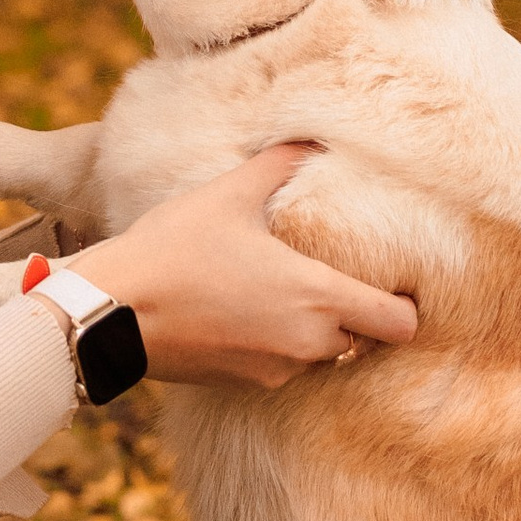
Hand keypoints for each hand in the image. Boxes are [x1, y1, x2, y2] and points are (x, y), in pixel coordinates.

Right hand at [70, 146, 415, 390]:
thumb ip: (278, 165)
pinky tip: (249, 311)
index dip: (406, 306)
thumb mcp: (228, 196)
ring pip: (324, 355)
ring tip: (286, 292)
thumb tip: (308, 137)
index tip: (394, 283)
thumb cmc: (175, 249)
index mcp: (318, 297)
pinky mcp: (245, 384)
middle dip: (358, 315)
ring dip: (317, 330)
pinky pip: (285, 367)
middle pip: (365, 340)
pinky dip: (280, 345)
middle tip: (337, 279)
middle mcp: (308, 343)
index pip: (401, 324)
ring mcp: (276, 370)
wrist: (114, 312)